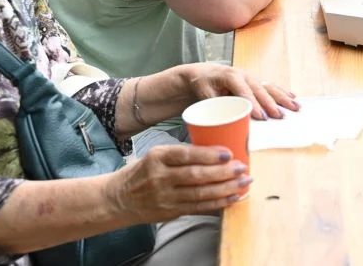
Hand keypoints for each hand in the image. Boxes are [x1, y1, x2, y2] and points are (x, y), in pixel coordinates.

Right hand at [106, 143, 247, 223]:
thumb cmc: (142, 172)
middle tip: (241, 168)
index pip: (186, 155)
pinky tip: (231, 198)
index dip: (209, 155)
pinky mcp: (170, 211)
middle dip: (223, 172)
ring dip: (225, 189)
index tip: (228, 154)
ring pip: (200, 193)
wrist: (119, 198)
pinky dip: (217, 203)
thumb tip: (216, 151)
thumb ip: (181, 154)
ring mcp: (165, 197)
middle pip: (196, 175)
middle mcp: (160, 177)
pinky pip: (198, 208)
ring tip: (243, 183)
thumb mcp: (156, 155)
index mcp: (157, 157)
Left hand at [184, 63, 299, 119]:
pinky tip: (292, 97)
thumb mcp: (203, 94)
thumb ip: (215, 104)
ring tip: (295, 107)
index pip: (244, 91)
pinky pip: (270, 86)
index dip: (253, 104)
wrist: (201, 73)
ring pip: (269, 87)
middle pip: (260, 89)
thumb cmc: (202, 84)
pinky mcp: (254, 80)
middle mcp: (244, 74)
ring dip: (282, 97)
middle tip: (281, 117)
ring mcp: (251, 76)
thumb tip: (228, 119)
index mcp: (230, 76)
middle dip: (271, 103)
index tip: (261, 117)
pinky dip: (282, 92)